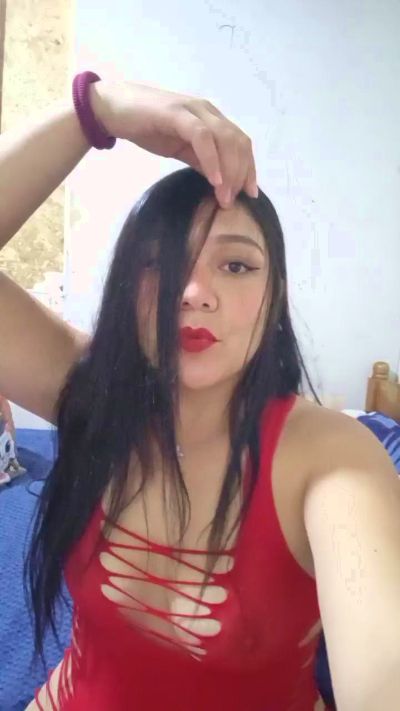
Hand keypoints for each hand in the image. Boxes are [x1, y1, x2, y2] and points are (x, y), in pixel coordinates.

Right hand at [90, 80, 257, 207]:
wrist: (113, 108)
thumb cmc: (146, 127)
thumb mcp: (180, 149)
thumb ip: (202, 161)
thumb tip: (222, 182)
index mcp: (211, 119)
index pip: (241, 143)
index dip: (249, 168)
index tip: (250, 194)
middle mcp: (207, 112)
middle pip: (238, 142)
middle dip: (241, 174)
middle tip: (233, 201)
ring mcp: (193, 110)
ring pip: (225, 139)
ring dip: (228, 171)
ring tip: (224, 197)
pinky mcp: (177, 114)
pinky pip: (202, 137)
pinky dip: (211, 159)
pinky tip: (213, 180)